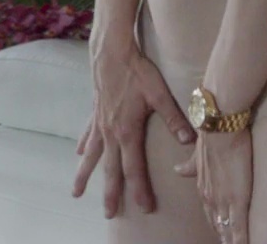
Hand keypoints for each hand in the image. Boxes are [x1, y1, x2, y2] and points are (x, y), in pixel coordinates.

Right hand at [72, 45, 197, 217]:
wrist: (111, 52)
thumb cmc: (137, 71)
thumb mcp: (159, 94)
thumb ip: (174, 119)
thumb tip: (189, 140)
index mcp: (127, 132)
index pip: (134, 168)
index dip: (139, 189)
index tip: (144, 208)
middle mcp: (110, 132)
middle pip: (110, 169)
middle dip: (110, 193)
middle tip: (109, 214)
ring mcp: (99, 124)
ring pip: (92, 156)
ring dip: (85, 176)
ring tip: (76, 193)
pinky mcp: (94, 112)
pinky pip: (87, 135)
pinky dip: (84, 147)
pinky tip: (79, 154)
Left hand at [175, 128, 253, 243]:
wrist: (219, 130)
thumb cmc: (210, 139)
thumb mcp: (196, 156)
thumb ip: (189, 166)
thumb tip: (177, 170)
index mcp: (203, 188)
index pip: (210, 213)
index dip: (216, 224)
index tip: (221, 232)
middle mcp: (210, 198)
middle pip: (218, 224)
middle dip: (223, 235)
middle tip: (228, 243)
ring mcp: (224, 200)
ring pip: (227, 228)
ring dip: (231, 240)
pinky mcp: (238, 199)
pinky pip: (239, 226)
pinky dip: (241, 238)